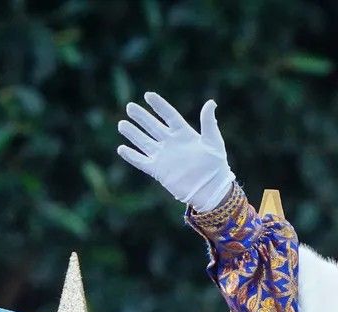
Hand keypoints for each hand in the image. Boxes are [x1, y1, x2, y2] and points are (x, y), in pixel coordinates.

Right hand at [116, 92, 235, 212]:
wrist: (211, 190)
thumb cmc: (216, 165)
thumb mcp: (214, 141)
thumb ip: (209, 122)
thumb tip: (211, 102)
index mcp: (184, 134)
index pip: (169, 116)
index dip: (159, 106)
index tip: (148, 95)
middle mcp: (171, 143)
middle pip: (153, 126)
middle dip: (141, 117)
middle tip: (130, 107)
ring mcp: (163, 156)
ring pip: (144, 142)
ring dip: (133, 133)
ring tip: (122, 124)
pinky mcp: (158, 170)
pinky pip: (141, 161)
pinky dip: (131, 156)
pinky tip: (121, 149)